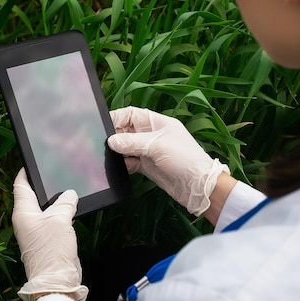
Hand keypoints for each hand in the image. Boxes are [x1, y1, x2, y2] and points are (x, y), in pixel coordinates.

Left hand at [12, 169, 87, 300]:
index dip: (26, 171)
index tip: (33, 160)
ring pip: (45, 208)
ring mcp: (37, 231)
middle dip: (44, 185)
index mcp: (22, 212)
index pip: (21, 185)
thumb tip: (69, 194)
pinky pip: (54, 220)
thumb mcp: (60, 219)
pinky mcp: (48, 240)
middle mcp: (27, 220)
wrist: (57, 281)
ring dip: (55, 200)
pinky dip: (61, 213)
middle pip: (33, 196)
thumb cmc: (52, 250)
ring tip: (68, 187)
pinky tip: (73, 208)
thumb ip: (65, 202)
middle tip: (56, 171)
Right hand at [108, 106, 228, 215]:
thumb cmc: (186, 159)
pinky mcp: (147, 166)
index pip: (131, 114)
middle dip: (113, 135)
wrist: (198, 187)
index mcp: (157, 123)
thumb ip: (132, 142)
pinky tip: (117, 167)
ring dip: (116, 151)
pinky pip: (129, 162)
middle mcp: (151, 135)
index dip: (117, 117)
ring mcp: (149, 151)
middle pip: (126, 130)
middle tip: (101, 142)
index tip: (102, 124)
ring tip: (106, 155)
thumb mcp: (157, 146)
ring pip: (126, 147)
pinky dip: (122, 164)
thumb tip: (112, 141)